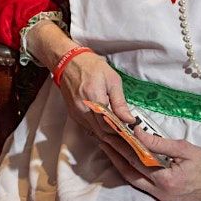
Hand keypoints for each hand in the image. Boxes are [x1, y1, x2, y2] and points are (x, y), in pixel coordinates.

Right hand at [27, 19, 134, 135]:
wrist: (69, 62)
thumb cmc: (92, 67)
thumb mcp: (112, 80)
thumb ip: (120, 102)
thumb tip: (129, 119)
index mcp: (94, 99)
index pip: (109, 125)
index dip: (121, 132)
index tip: (132, 133)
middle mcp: (83, 109)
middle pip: (101, 133)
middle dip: (116, 137)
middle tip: (129, 138)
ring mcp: (76, 113)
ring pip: (94, 133)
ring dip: (107, 136)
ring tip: (120, 136)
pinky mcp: (73, 114)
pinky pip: (87, 128)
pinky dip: (98, 130)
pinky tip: (107, 129)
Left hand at [97, 131, 200, 200]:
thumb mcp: (184, 149)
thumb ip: (159, 143)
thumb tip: (137, 133)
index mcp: (165, 180)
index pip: (135, 160)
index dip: (120, 145)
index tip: (109, 131)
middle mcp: (159, 192)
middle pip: (128, 172)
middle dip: (113, 155)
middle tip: (100, 138)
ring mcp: (161, 197)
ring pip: (132, 180)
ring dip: (118, 163)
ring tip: (107, 147)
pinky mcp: (163, 197)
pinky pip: (141, 184)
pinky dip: (130, 170)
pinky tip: (123, 159)